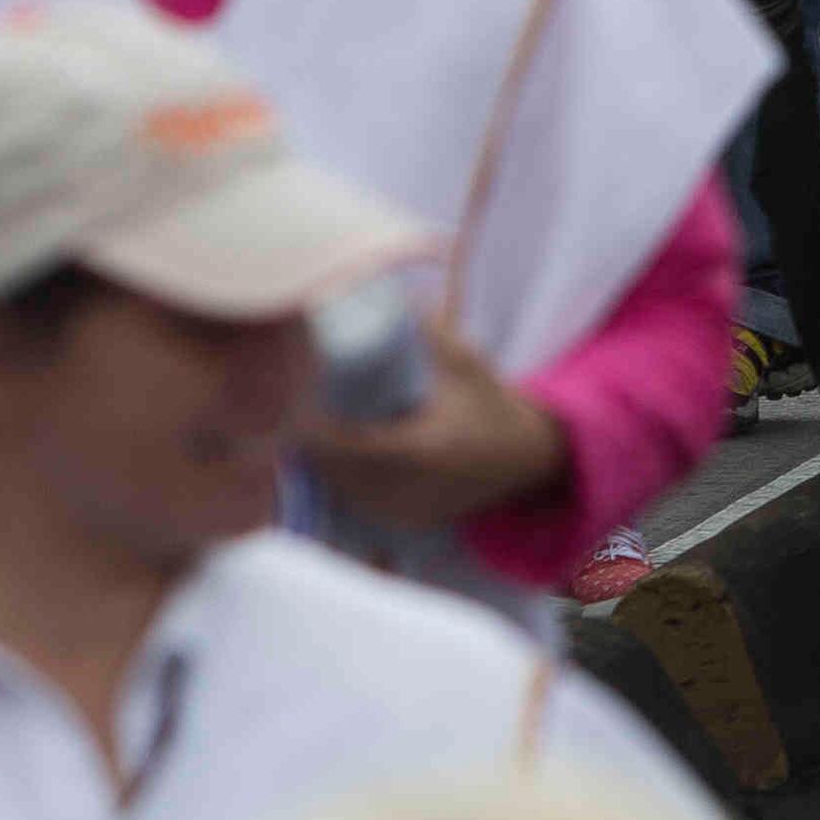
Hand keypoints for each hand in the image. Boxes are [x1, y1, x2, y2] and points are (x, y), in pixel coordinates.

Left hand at [298, 313, 570, 531]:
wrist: (526, 458)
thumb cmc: (492, 405)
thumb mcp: (466, 362)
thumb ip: (428, 333)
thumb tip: (388, 298)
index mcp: (422, 450)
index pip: (346, 445)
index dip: (313, 426)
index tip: (299, 400)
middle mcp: (409, 489)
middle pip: (332, 470)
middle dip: (308, 443)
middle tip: (293, 410)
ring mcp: (403, 511)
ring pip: (339, 489)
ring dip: (320, 464)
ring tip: (306, 431)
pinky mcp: (401, 521)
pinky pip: (354, 501)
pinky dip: (340, 480)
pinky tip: (332, 458)